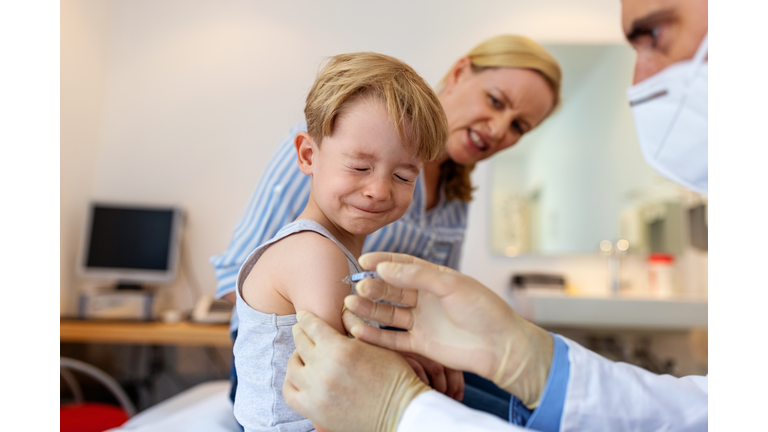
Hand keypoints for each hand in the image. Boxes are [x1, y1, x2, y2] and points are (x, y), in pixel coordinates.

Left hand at [283, 311, 431, 431]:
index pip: (311, 326)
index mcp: (340, 349)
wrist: (401, 411)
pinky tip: (300, 377)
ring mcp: (316, 391)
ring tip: (303, 355)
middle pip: (300, 343)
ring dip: (297, 357)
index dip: (306, 318)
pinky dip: (291, 382)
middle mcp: (324, 368)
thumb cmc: (394, 376)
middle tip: (301, 331)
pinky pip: (289, 392)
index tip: (303, 316)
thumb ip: (356, 327)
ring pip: (292, 366)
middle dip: (301, 333)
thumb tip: (341, 311)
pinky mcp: (314, 410)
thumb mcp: (378, 345)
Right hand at [343, 252, 553, 407]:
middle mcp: (425, 299)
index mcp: (434, 279)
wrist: (502, 347)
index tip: (363, 260)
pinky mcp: (420, 345)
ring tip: (351, 305)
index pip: (402, 265)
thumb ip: (417, 276)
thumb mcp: (452, 285)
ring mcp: (421, 322)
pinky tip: (358, 329)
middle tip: (358, 287)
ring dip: (369, 309)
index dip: (382, 262)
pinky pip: (392, 339)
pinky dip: (375, 335)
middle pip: (391, 290)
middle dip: (373, 287)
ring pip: (388, 313)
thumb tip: (384, 267)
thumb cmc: (484, 310)